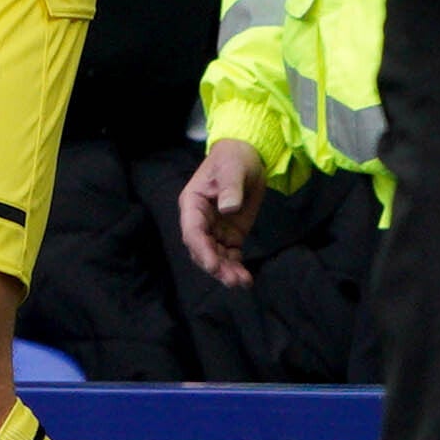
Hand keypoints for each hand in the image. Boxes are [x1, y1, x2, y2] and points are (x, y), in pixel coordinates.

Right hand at [178, 138, 265, 287]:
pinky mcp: (230, 235)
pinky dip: (236, 267)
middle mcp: (200, 221)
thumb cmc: (234, 159)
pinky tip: (246, 277)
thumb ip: (229, 188)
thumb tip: (228, 208)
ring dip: (227, 271)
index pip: (192, 231)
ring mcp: (215, 229)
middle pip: (203, 250)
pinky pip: (229, 255)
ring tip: (243, 282)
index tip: (214, 265)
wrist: (247, 156)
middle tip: (233, 280)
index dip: (201, 250)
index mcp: (193, 204)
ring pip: (216, 256)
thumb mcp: (232, 169)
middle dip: (216, 267)